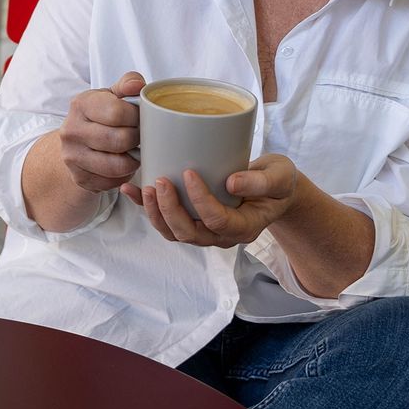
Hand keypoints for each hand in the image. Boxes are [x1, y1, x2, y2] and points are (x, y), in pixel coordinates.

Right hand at [57, 71, 144, 192]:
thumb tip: (138, 84)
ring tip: (134, 151)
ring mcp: (72, 157)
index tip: (139, 119)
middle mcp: (71, 130)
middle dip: (137, 139)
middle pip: (120, 140)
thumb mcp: (111, 95)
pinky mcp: (80, 178)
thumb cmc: (99, 115)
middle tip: (140, 137)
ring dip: (133, 160)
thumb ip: (127, 84)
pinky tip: (122, 164)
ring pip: (118, 165)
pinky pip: (113, 182)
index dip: (136, 117)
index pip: (117, 112)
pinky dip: (123, 176)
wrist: (74, 141)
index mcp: (80, 104)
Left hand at [117, 154, 300, 248]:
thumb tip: (230, 182)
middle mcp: (222, 235)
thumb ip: (261, 181)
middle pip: (189, 233)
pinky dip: (146, 207)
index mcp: (245, 227)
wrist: (274, 189)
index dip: (200, 201)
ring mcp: (205, 231)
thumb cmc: (278, 181)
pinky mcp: (192, 219)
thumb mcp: (279, 177)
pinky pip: (165, 220)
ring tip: (145, 188)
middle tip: (160, 181)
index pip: (217, 221)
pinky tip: (130, 189)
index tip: (189, 173)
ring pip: (174, 232)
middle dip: (170, 210)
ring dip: (155, 213)